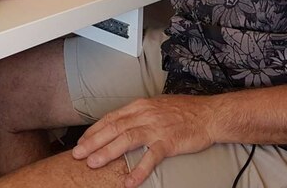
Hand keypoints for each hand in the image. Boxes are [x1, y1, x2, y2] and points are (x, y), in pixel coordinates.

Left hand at [71, 95, 216, 187]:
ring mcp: (156, 128)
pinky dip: (139, 170)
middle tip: (77, 154)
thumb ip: (139, 114)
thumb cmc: (184, 111)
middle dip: (93, 142)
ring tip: (93, 164)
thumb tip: (120, 124)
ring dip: (107, 152)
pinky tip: (129, 181)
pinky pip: (151, 157)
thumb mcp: (156, 106)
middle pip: (113, 128)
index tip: (81, 141)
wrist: (209, 115)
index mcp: (140, 105)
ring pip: (126, 139)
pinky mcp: (169, 142)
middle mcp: (145, 114)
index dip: (94, 130)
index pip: (111, 118)